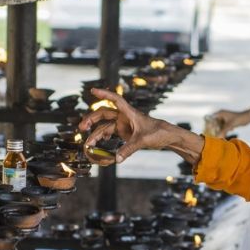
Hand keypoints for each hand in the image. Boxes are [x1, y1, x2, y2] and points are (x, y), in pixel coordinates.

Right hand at [78, 87, 197, 162]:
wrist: (167, 137)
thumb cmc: (158, 133)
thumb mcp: (143, 141)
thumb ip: (128, 149)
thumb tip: (117, 159)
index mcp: (129, 112)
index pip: (115, 99)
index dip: (104, 94)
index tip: (93, 90)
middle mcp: (125, 117)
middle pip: (104, 114)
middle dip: (92, 120)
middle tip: (82, 127)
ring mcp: (124, 124)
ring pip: (106, 126)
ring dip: (96, 134)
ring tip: (88, 143)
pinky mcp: (125, 132)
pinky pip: (111, 134)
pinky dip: (103, 138)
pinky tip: (99, 143)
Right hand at [207, 109, 249, 134]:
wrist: (247, 118)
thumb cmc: (238, 119)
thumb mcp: (229, 126)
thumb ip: (223, 131)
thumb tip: (218, 137)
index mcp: (220, 113)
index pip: (211, 117)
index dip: (209, 123)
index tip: (208, 129)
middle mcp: (222, 115)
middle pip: (215, 122)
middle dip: (215, 128)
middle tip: (214, 133)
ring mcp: (225, 118)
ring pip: (220, 125)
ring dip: (221, 129)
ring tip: (223, 132)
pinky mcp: (229, 121)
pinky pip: (224, 126)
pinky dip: (226, 129)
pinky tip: (231, 129)